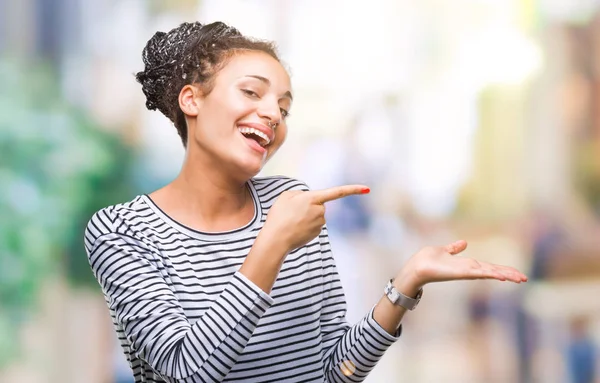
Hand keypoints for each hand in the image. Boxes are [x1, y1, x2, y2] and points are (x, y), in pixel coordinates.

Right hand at [262, 184, 369, 252]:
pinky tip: (294, 228)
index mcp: (314, 198)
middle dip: (308, 205)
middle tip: (291, 211)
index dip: (353, 190)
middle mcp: (321, 211)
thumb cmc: (279, 216)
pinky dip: (304, 225)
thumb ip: (299, 193)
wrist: (276, 240)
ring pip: (315, 214)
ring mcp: (320, 223)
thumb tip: (307, 199)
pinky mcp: (317, 233)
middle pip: (319, 204)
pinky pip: (312, 224)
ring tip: (290, 220)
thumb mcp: (285, 196)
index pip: (337, 192)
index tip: (367, 189)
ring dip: (305, 215)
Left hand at [395, 240, 527, 295]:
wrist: (417, 266)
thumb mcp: (444, 251)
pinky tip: (502, 276)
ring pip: (489, 272)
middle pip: (493, 271)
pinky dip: (491, 273)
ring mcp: (466, 271)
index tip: (515, 273)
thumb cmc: (428, 260)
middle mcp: (469, 269)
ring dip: (505, 275)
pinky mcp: (461, 272)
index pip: (489, 267)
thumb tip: (463, 242)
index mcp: (467, 265)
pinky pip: (479, 273)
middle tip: (524, 278)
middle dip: (509, 274)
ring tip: (520, 278)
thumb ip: (454, 248)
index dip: (502, 269)